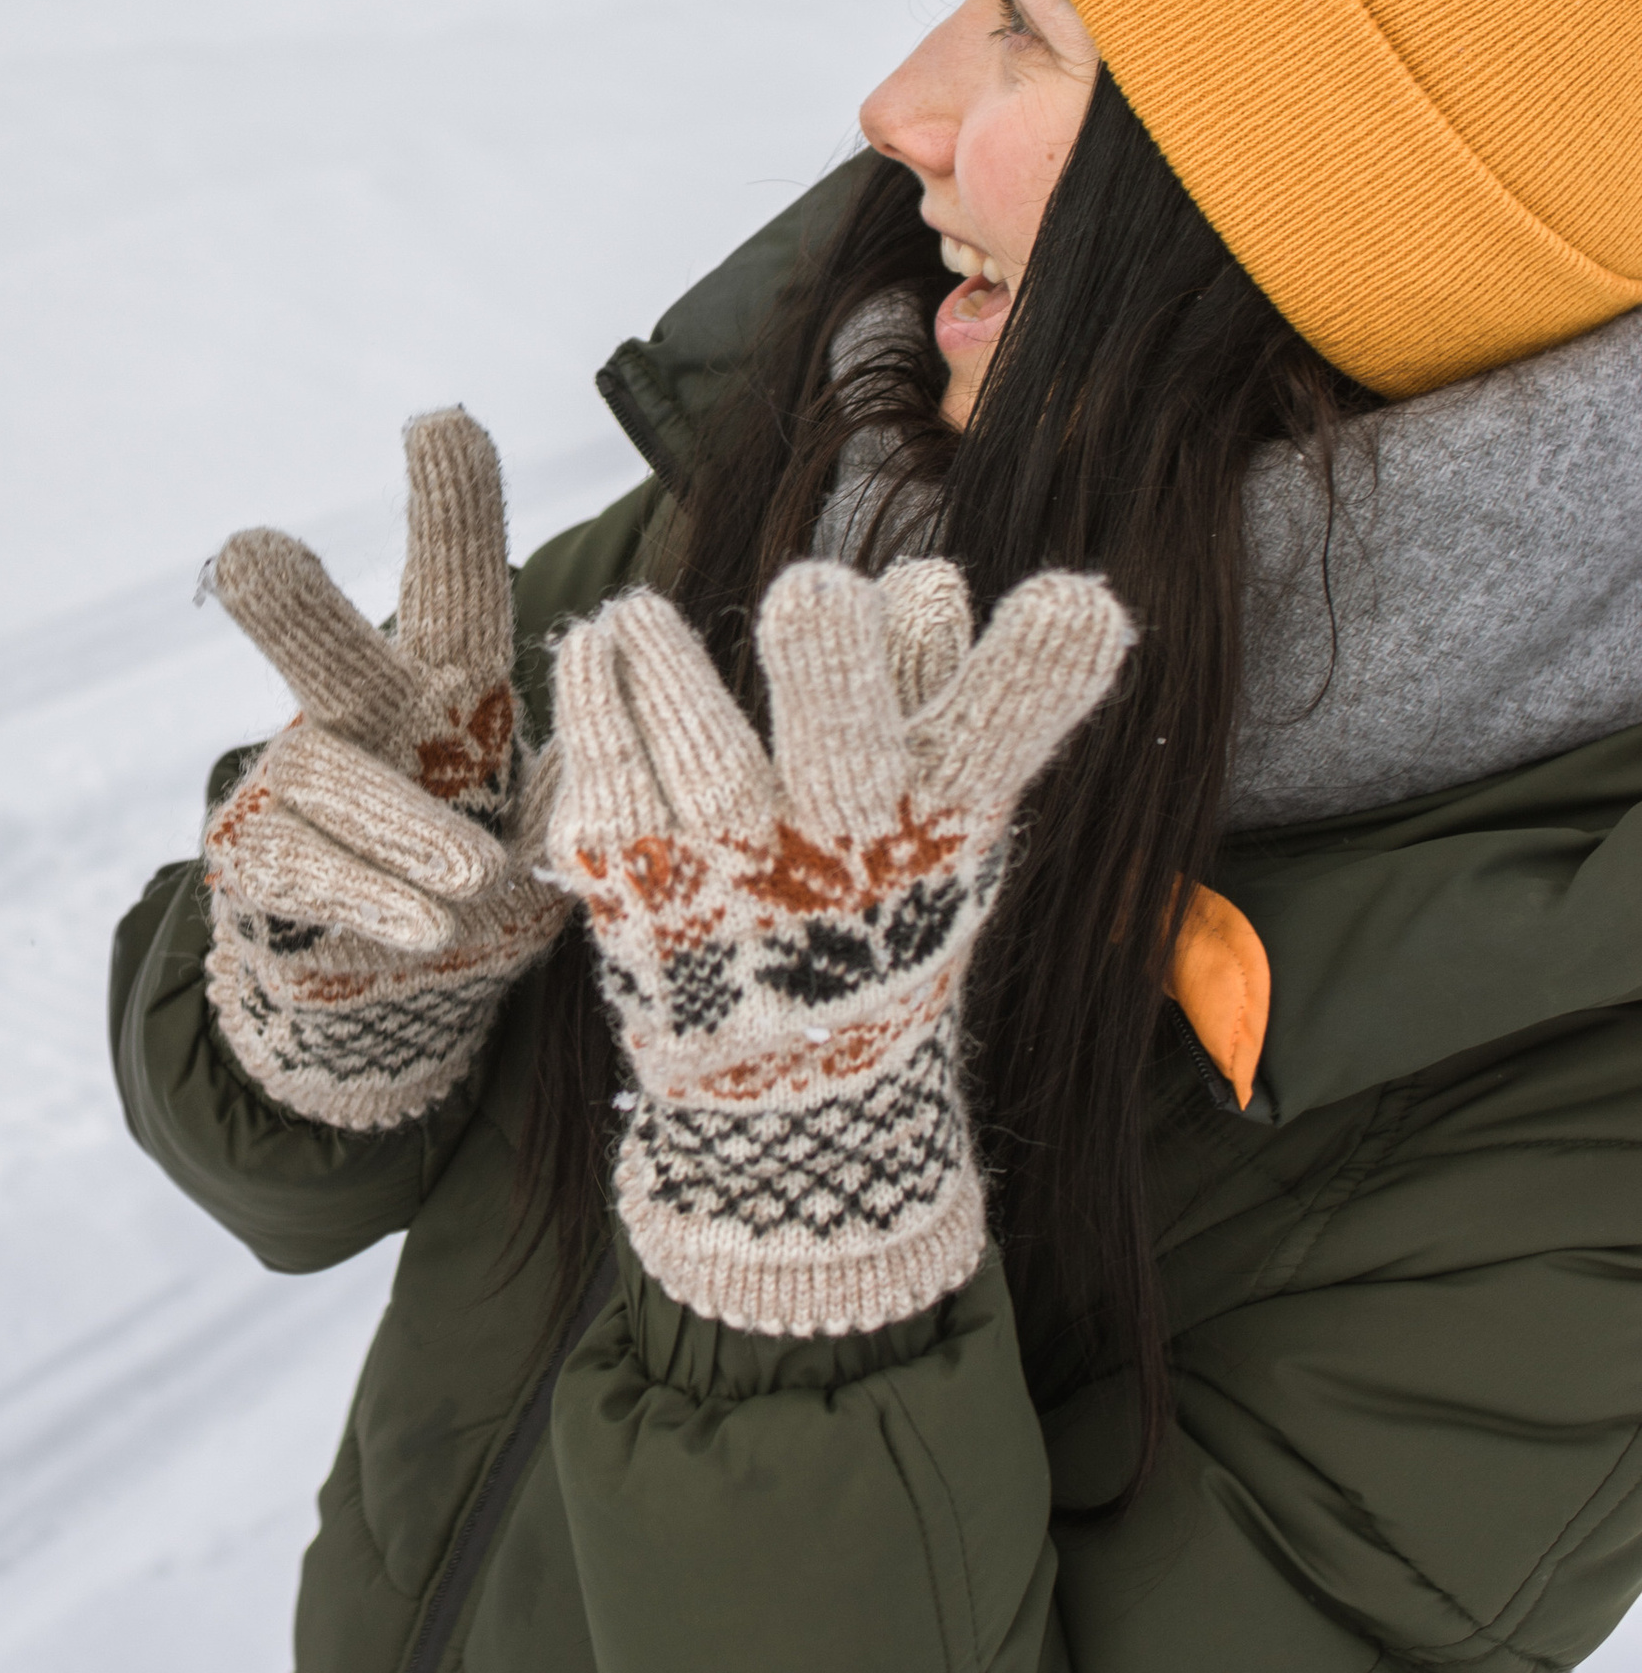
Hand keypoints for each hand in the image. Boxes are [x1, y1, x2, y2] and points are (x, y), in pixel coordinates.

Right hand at [202, 410, 566, 1130]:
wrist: (399, 1007)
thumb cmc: (488, 890)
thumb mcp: (561, 837)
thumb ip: (591, 776)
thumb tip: (617, 683)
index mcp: (448, 693)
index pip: (454, 591)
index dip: (451, 511)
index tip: (443, 423)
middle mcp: (362, 719)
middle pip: (327, 645)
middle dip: (291, 601)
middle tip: (247, 549)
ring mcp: (297, 787)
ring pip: (323, 770)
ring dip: (404, 822)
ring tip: (472, 873)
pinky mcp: (252, 858)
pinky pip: (301, 862)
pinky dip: (370, 892)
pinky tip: (428, 925)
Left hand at [545, 556, 1130, 1333]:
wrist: (783, 1093)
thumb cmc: (875, 914)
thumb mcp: (944, 827)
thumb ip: (943, 702)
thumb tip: (930, 579)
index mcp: (937, 830)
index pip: (1002, 732)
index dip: (1041, 669)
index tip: (1075, 601)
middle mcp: (841, 858)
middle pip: (845, 746)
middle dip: (832, 662)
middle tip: (814, 592)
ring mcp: (731, 877)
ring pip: (703, 747)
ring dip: (671, 662)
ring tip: (640, 612)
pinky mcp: (633, 888)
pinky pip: (607, 774)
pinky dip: (597, 699)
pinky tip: (597, 642)